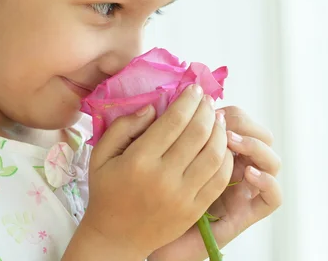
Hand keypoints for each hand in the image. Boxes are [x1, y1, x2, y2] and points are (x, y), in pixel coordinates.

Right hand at [77, 85, 233, 258]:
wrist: (116, 238)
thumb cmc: (106, 192)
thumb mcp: (101, 155)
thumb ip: (122, 127)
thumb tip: (152, 107)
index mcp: (139, 161)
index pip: (174, 121)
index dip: (188, 100)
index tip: (194, 89)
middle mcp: (164, 177)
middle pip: (198, 133)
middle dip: (206, 110)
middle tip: (207, 99)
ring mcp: (183, 195)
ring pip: (214, 154)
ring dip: (220, 131)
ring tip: (217, 119)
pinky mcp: (195, 209)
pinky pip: (220, 178)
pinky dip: (226, 158)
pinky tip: (221, 145)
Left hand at [149, 106, 281, 260]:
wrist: (154, 241)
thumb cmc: (150, 201)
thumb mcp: (148, 163)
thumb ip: (149, 136)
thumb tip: (152, 109)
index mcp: (213, 151)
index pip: (236, 121)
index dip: (226, 111)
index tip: (205, 104)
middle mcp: (234, 168)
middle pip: (259, 135)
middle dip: (243, 123)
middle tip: (220, 121)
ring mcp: (243, 191)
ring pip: (271, 161)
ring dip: (255, 146)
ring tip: (231, 141)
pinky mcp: (246, 214)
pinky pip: (272, 197)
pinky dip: (267, 182)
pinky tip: (249, 173)